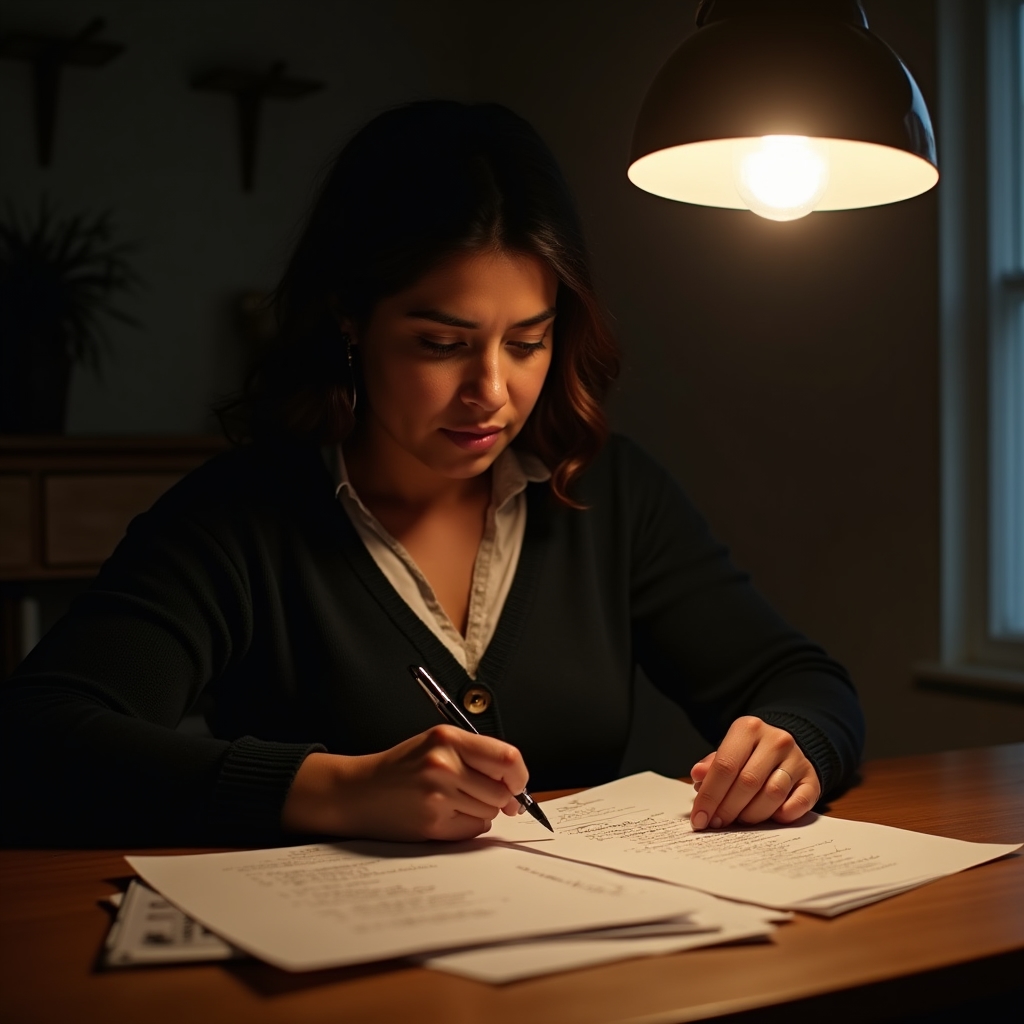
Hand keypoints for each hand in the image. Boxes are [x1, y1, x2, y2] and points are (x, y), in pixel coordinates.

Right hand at [281, 725, 526, 841]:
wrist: (359, 791)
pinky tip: (445, 815)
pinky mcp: (433, 822)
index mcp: (448, 738)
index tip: (518, 783)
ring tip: (454, 801)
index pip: (506, 758)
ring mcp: (438, 795)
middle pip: (501, 790)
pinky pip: (473, 829)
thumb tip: (515, 784)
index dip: (519, 775)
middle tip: (485, 797)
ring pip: (489, 811)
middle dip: (501, 798)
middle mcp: (444, 764)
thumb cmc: (402, 768)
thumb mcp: (436, 745)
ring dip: (481, 811)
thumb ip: (475, 756)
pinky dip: (467, 825)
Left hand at [688, 717, 819, 829]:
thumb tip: (697, 776)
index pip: (725, 765)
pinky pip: (798, 803)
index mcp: (748, 728)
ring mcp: (797, 758)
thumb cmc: (748, 754)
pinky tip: (771, 817)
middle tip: (717, 823)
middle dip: (728, 808)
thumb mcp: (728, 752)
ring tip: (741, 820)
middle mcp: (775, 740)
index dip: (710, 796)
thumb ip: (712, 766)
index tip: (699, 818)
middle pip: (747, 782)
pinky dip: (782, 815)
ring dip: (752, 814)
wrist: (784, 748)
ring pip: (772, 794)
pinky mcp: (812, 778)